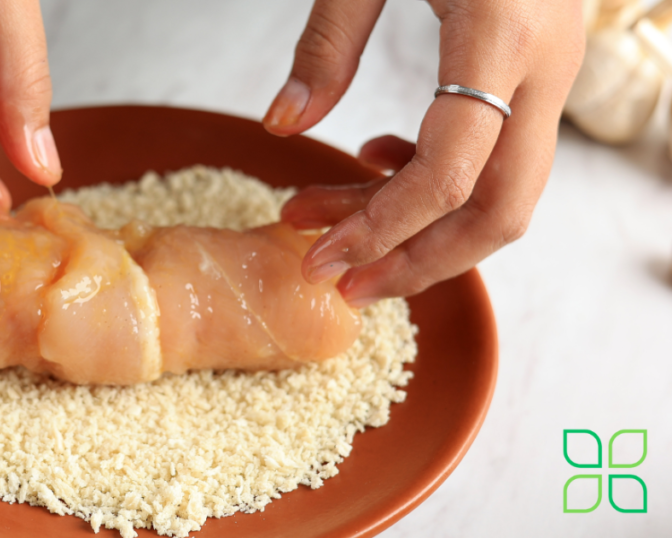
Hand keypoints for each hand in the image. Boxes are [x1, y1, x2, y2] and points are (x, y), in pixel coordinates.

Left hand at [265, 0, 583, 305]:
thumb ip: (328, 42)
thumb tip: (282, 127)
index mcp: (501, 35)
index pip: (451, 173)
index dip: (382, 228)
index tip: (318, 255)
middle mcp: (543, 68)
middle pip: (501, 212)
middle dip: (417, 262)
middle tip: (339, 281)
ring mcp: (551, 74)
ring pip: (505, 195)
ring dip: (420, 229)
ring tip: (332, 225)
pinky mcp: (538, 73)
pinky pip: (502, 158)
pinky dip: (439, 184)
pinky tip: (379, 163)